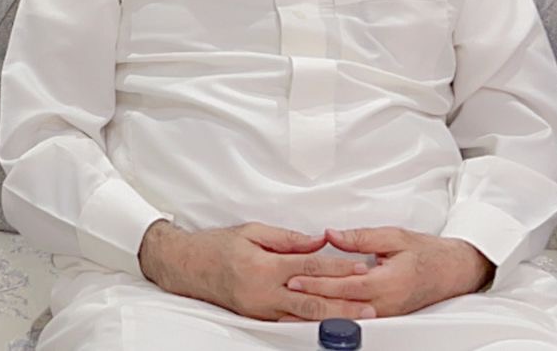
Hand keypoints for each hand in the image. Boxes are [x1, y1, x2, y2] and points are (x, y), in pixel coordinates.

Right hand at [138, 220, 375, 321]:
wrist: (187, 266)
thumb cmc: (217, 246)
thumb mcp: (251, 231)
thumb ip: (286, 238)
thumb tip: (317, 241)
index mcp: (264, 266)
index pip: (309, 268)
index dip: (337, 269)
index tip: (360, 268)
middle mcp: (263, 292)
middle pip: (312, 301)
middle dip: (343, 305)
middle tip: (369, 307)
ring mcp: (260, 309)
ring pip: (303, 317)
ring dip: (332, 318)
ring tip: (356, 319)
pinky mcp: (257, 317)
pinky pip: (288, 322)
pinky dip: (310, 324)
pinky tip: (327, 325)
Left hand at [285, 227, 493, 317]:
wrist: (453, 271)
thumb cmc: (426, 253)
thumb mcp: (394, 236)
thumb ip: (360, 238)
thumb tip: (330, 235)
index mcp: (388, 281)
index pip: (344, 285)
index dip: (317, 282)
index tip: (294, 278)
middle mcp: (387, 303)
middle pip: (341, 305)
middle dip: (311, 299)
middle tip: (285, 292)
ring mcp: (387, 314)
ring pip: (346, 316)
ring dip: (319, 311)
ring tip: (293, 307)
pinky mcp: (386, 317)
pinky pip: (356, 318)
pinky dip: (334, 315)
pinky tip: (317, 313)